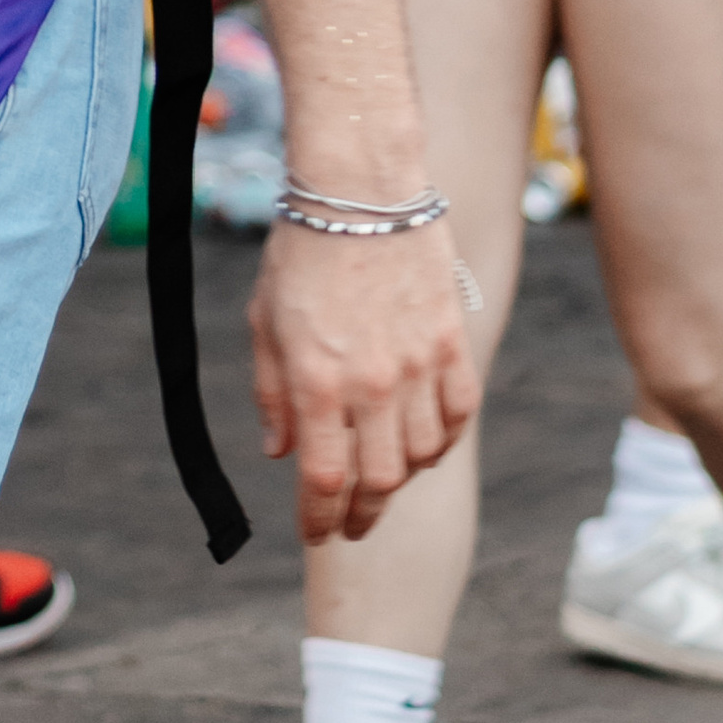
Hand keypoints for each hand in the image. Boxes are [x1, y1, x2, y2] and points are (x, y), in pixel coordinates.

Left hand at [246, 217, 481, 545]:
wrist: (361, 188)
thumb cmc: (302, 251)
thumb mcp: (265, 321)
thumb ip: (272, 393)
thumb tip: (279, 453)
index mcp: (317, 379)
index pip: (323, 478)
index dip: (318, 518)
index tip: (315, 534)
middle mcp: (371, 381)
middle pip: (378, 480)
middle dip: (360, 514)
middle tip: (350, 525)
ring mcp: (418, 364)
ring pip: (421, 455)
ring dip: (400, 478)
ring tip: (381, 479)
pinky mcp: (451, 342)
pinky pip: (457, 414)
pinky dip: (440, 439)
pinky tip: (421, 442)